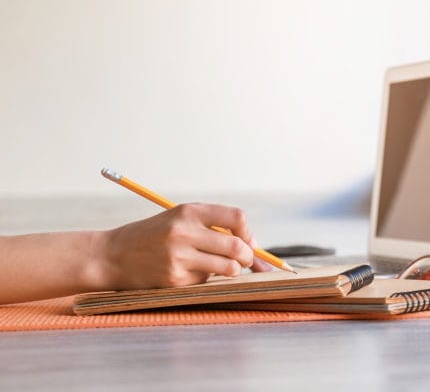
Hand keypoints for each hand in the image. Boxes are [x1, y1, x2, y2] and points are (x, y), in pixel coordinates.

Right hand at [95, 203, 269, 289]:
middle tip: (244, 261)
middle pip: (237, 246)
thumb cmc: (153, 236)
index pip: (237, 217)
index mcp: (188, 211)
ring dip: (231, 270)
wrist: (110, 256)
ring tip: (219, 267)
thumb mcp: (178, 219)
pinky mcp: (174, 279)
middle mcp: (184, 232)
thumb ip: (213, 226)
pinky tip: (185, 273)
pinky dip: (204, 279)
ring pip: (228, 268)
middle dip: (248, 257)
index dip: (247, 232)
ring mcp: (179, 257)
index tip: (247, 240)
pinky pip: (206, 281)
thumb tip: (254, 247)